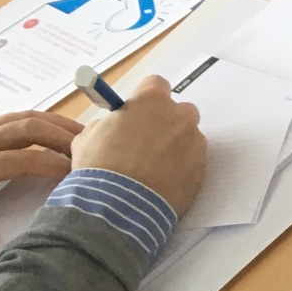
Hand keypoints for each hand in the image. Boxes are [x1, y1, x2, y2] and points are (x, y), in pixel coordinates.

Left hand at [0, 111, 77, 248]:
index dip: (56, 165)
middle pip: (29, 127)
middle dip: (64, 136)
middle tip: (91, 150)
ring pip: (21, 116)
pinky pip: (8, 118)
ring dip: (53, 123)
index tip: (79, 176)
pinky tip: (42, 136)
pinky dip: (35, 124)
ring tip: (78, 136)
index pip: (24, 159)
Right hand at [69, 75, 205, 215]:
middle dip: (166, 121)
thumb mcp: (89, 135)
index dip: (145, 98)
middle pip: (179, 111)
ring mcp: (195, 143)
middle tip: (147, 140)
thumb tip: (116, 126)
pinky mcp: (202, 169)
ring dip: (176, 145)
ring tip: (154, 166)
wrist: (120, 205)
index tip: (137, 111)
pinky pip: (193, 161)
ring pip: (189, 137)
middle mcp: (180, 117)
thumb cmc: (100, 165)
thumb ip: (109, 123)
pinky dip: (182, 167)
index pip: (156, 84)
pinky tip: (163, 181)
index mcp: (152, 101)